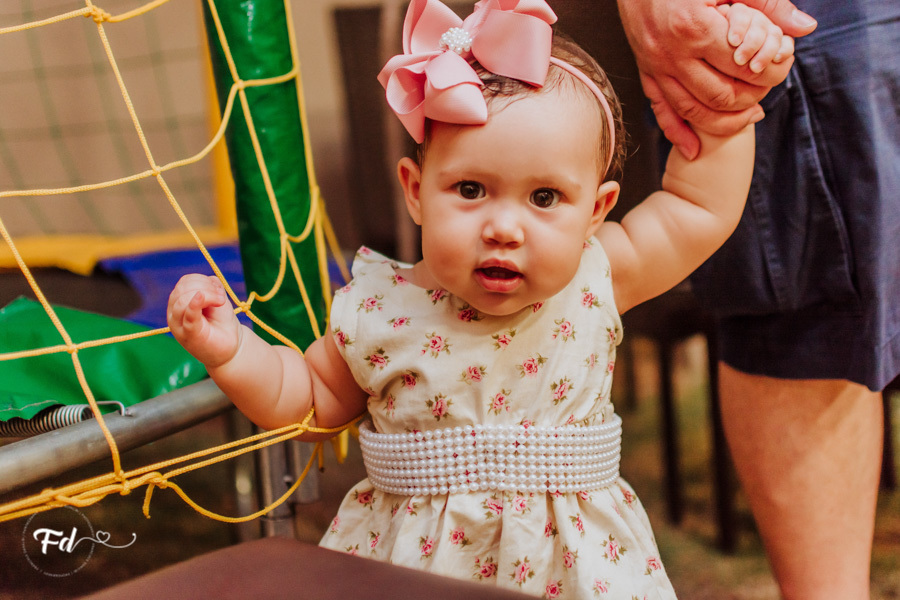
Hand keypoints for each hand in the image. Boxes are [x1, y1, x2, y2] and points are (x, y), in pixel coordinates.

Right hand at [167, 274, 241, 367]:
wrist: (230, 347)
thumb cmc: (222, 323)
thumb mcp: (217, 300)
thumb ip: (212, 287)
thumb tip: (210, 280)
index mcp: (180, 302)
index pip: (185, 282)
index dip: (203, 280)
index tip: (219, 291)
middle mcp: (174, 313)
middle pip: (182, 288)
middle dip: (205, 287)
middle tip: (221, 299)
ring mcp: (179, 325)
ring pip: (182, 299)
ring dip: (207, 295)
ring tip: (220, 303)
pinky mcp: (188, 334)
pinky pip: (187, 316)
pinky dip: (193, 305)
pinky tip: (200, 298)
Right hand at [617, 0, 815, 158]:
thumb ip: (767, 4)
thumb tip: (804, 27)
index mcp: (695, 28)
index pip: (742, 67)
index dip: (768, 74)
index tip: (781, 69)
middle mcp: (673, 54)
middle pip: (720, 95)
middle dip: (750, 100)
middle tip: (766, 93)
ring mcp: (656, 67)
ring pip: (692, 110)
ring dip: (723, 122)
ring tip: (747, 118)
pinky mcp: (646, 71)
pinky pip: (661, 111)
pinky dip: (678, 134)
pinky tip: (694, 149)